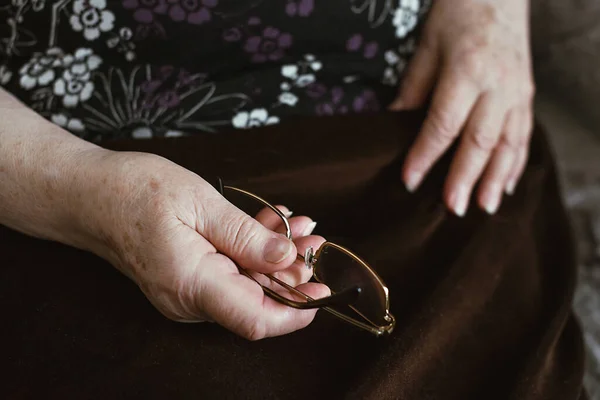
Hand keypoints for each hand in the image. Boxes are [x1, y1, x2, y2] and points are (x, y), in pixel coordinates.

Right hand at [75, 150, 328, 339]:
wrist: (91, 196)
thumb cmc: (136, 192)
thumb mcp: (200, 203)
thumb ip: (246, 236)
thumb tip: (288, 258)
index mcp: (192, 283)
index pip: (256, 320)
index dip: (298, 310)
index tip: (323, 286)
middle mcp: (189, 300)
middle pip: (258, 302)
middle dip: (293, 272)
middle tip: (311, 234)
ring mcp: (187, 293)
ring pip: (247, 287)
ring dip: (276, 257)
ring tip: (295, 222)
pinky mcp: (187, 281)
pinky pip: (230, 276)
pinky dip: (253, 253)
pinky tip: (268, 225)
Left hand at [390, 0, 534, 215]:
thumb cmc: (457, 15)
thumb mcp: (425, 48)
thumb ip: (412, 91)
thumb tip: (393, 126)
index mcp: (467, 71)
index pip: (443, 124)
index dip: (425, 155)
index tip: (410, 182)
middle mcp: (497, 85)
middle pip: (479, 141)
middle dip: (464, 179)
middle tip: (453, 209)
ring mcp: (517, 92)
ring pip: (507, 144)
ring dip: (494, 179)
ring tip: (483, 209)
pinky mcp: (527, 96)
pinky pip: (523, 136)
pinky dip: (515, 164)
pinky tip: (505, 186)